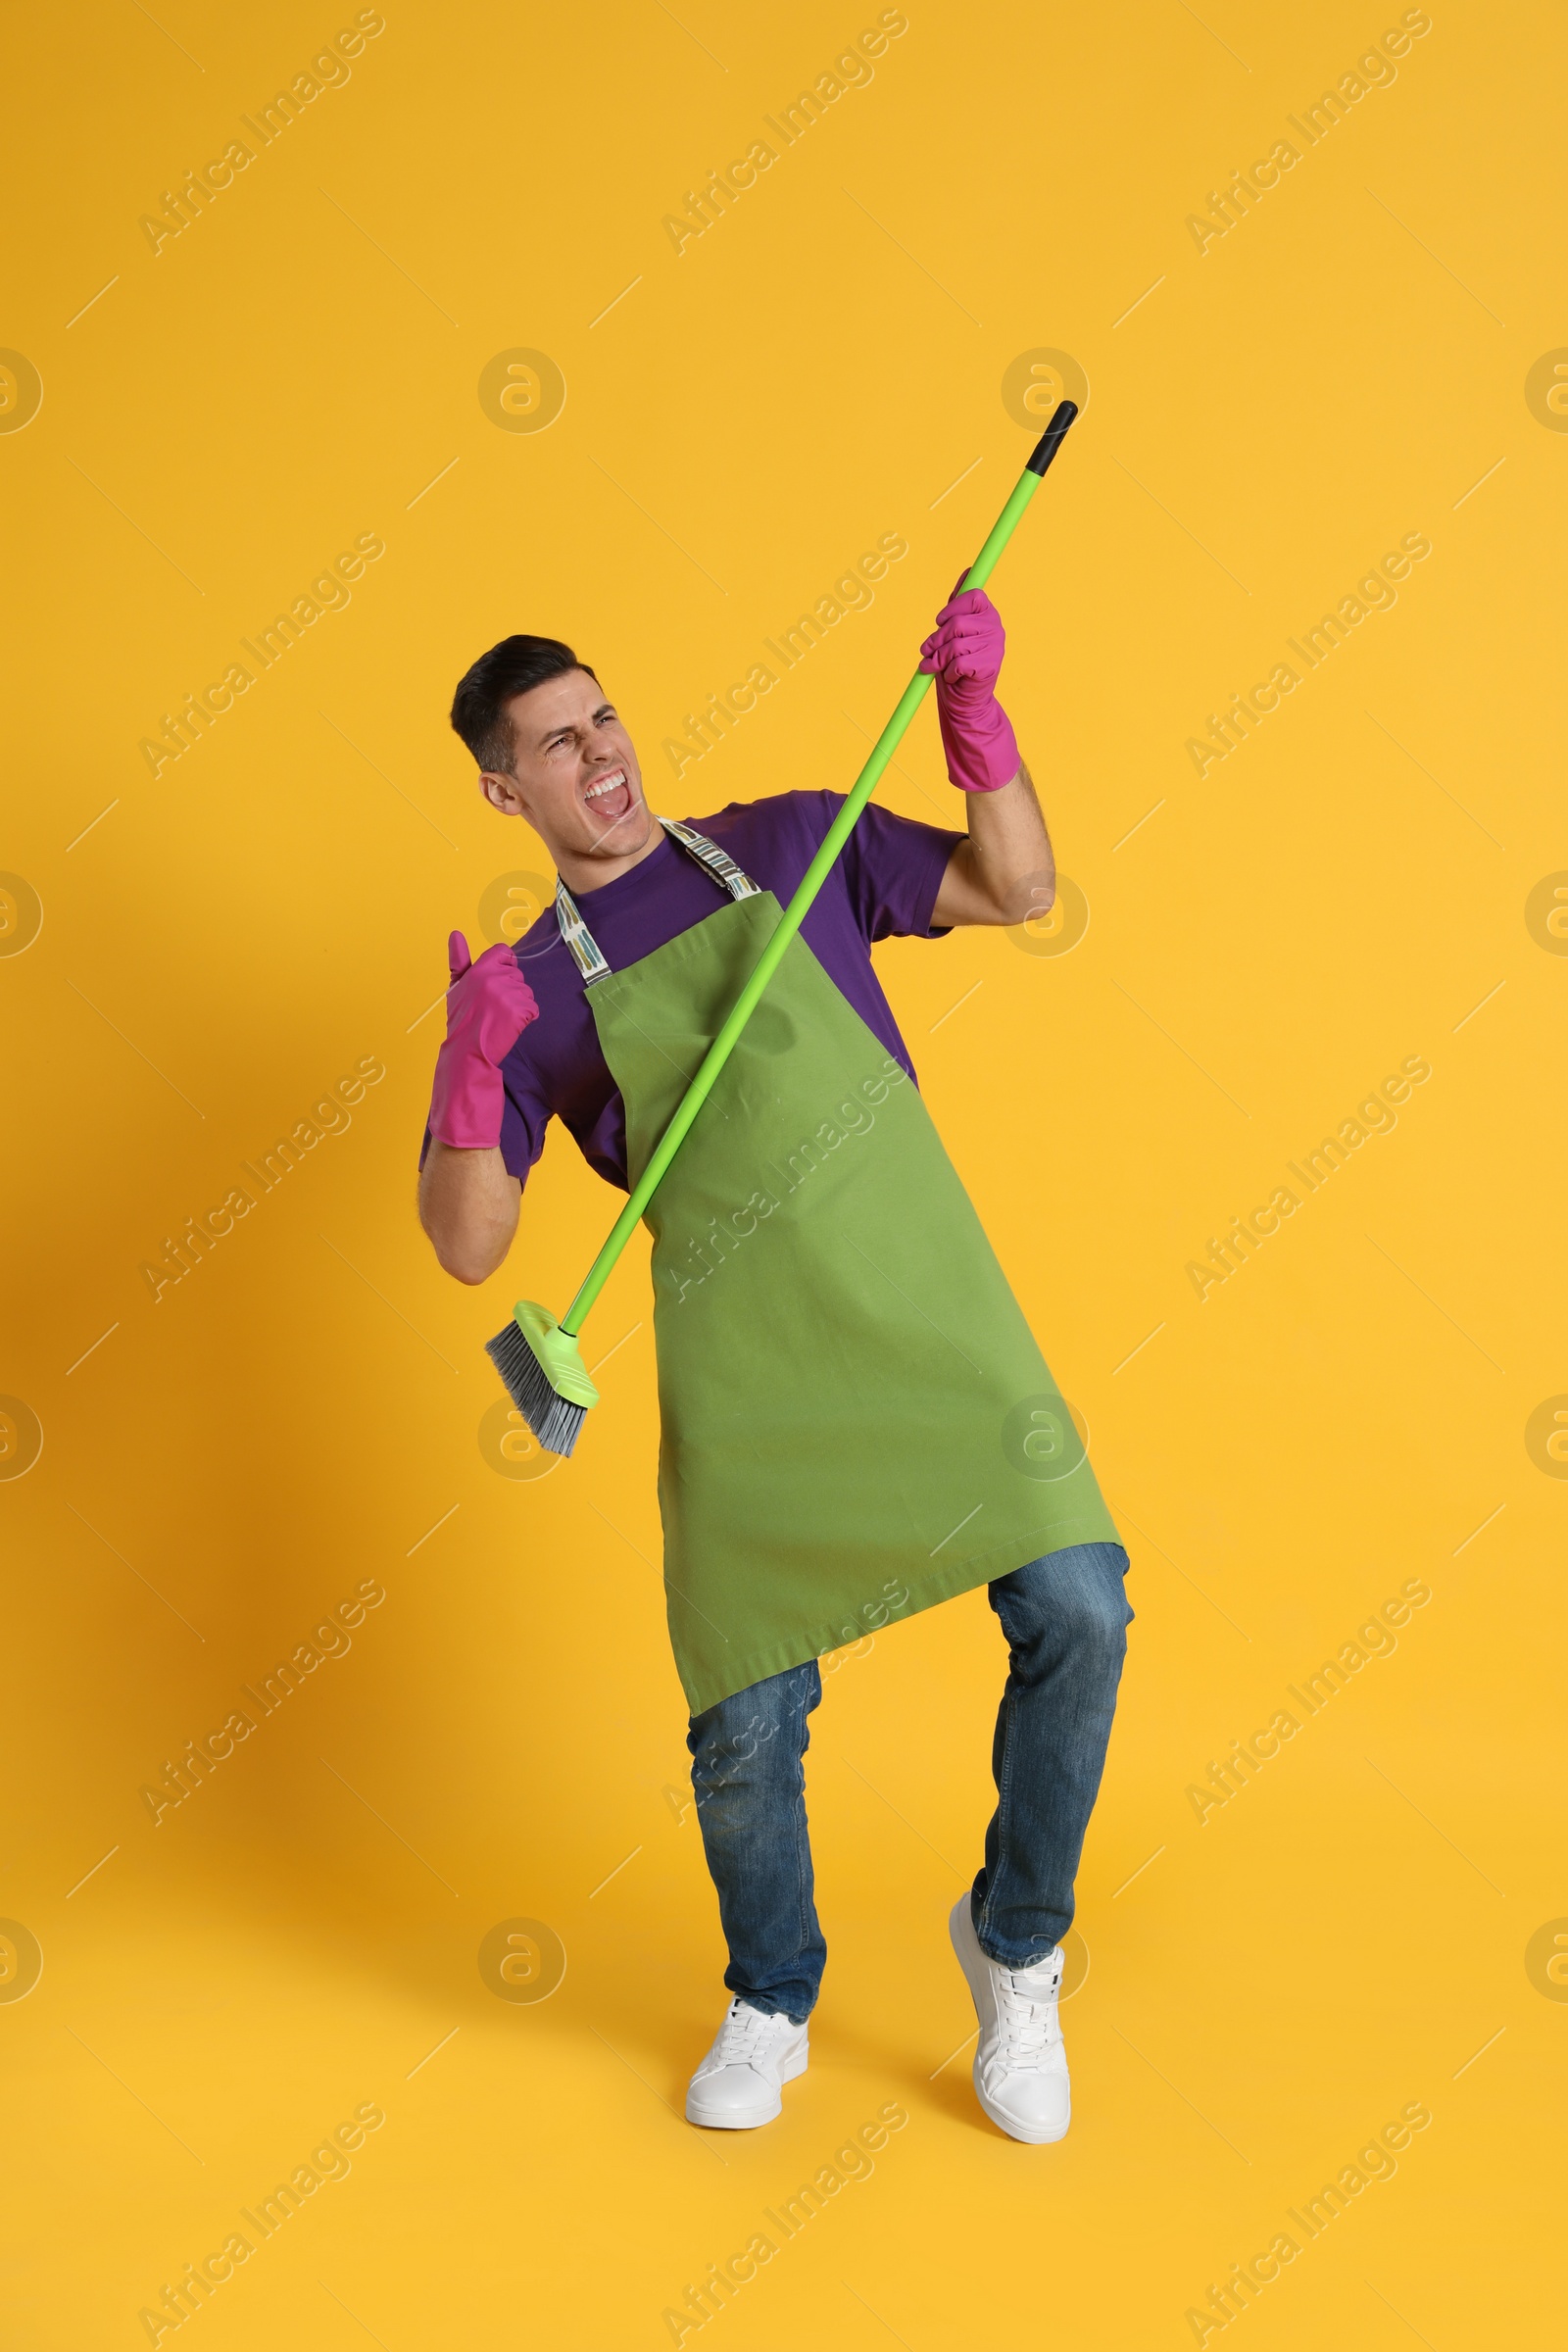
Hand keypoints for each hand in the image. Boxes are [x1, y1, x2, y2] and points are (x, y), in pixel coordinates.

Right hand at [427, 931, 538, 1151]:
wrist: (467, 1053)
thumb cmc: (461, 1021)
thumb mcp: (456, 988)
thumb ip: (458, 959)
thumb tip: (455, 933)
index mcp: (479, 969)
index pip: (504, 952)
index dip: (504, 967)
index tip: (495, 985)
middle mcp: (494, 978)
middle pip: (518, 975)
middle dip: (510, 991)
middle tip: (492, 1009)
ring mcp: (508, 994)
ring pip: (526, 992)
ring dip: (518, 1006)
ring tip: (498, 1019)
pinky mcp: (520, 1011)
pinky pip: (533, 1009)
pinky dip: (525, 1019)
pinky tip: (509, 1027)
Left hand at [918, 581, 1020, 792]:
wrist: (964, 701)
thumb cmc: (955, 664)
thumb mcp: (953, 631)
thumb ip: (958, 603)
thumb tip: (969, 571)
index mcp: (987, 614)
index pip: (972, 596)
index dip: (951, 608)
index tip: (940, 621)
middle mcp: (995, 627)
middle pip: (956, 623)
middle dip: (936, 641)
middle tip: (929, 654)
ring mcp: (995, 647)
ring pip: (955, 645)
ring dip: (940, 660)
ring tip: (940, 668)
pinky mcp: (990, 666)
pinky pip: (959, 663)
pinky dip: (949, 673)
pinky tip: (954, 678)